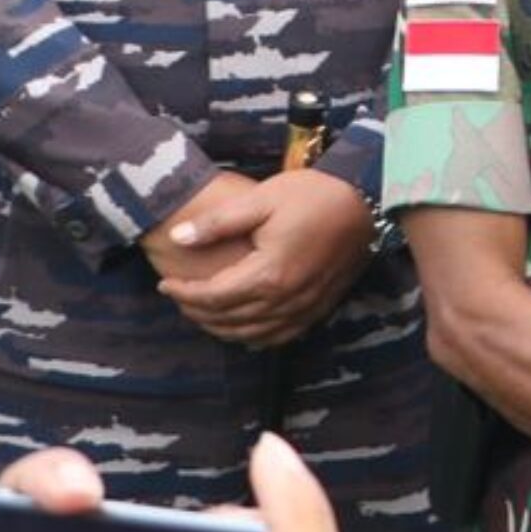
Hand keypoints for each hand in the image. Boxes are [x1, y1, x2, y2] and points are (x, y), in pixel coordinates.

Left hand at [154, 174, 376, 349]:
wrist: (366, 200)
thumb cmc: (313, 195)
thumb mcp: (260, 199)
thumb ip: (217, 223)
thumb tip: (178, 238)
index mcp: (268, 274)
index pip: (212, 297)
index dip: (184, 294)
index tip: (165, 284)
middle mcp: (286, 299)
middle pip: (228, 320)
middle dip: (197, 312)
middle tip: (179, 297)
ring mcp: (305, 307)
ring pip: (251, 334)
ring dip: (221, 328)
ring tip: (202, 311)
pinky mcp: (319, 307)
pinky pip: (279, 336)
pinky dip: (253, 336)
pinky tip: (242, 328)